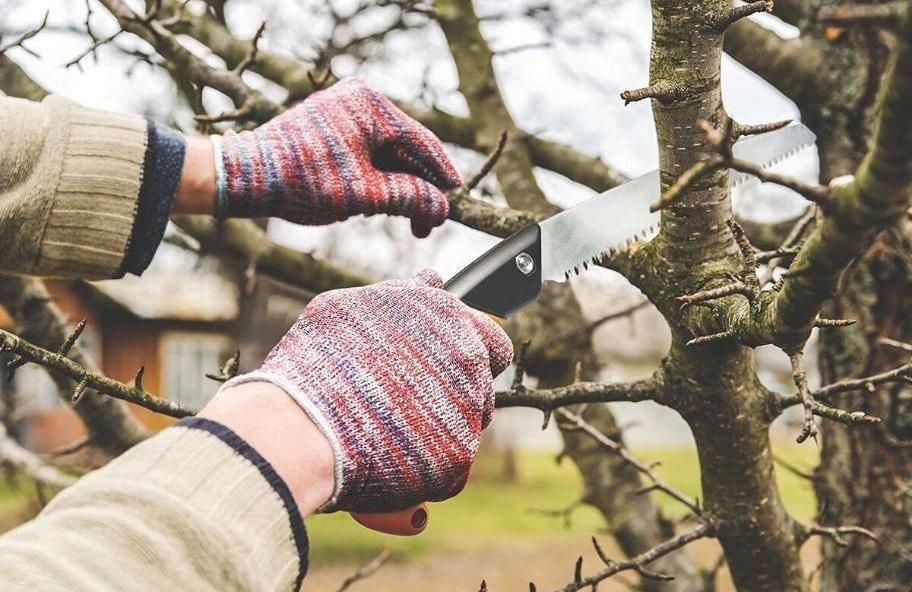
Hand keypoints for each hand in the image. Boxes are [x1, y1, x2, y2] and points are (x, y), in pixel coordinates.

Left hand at [214, 78, 461, 236]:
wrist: (245, 177)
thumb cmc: (302, 181)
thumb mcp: (363, 195)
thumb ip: (408, 198)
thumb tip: (443, 208)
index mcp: (370, 104)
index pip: (421, 142)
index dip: (443, 174)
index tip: (458, 199)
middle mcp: (359, 99)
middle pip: (406, 149)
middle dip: (418, 188)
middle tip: (427, 225)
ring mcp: (344, 111)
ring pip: (388, 154)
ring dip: (399, 187)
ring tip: (406, 223)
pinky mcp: (332, 126)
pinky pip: (368, 152)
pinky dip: (378, 178)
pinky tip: (381, 205)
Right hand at [219, 270, 513, 512]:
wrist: (300, 428)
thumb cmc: (316, 365)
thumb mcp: (352, 309)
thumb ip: (403, 294)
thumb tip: (433, 278)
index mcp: (444, 314)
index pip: (486, 329)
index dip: (466, 344)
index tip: (442, 359)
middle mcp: (466, 353)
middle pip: (490, 370)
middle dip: (467, 379)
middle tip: (423, 396)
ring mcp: (467, 404)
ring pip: (474, 415)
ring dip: (446, 420)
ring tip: (395, 428)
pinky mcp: (460, 453)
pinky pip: (454, 459)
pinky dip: (429, 462)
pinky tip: (392, 457)